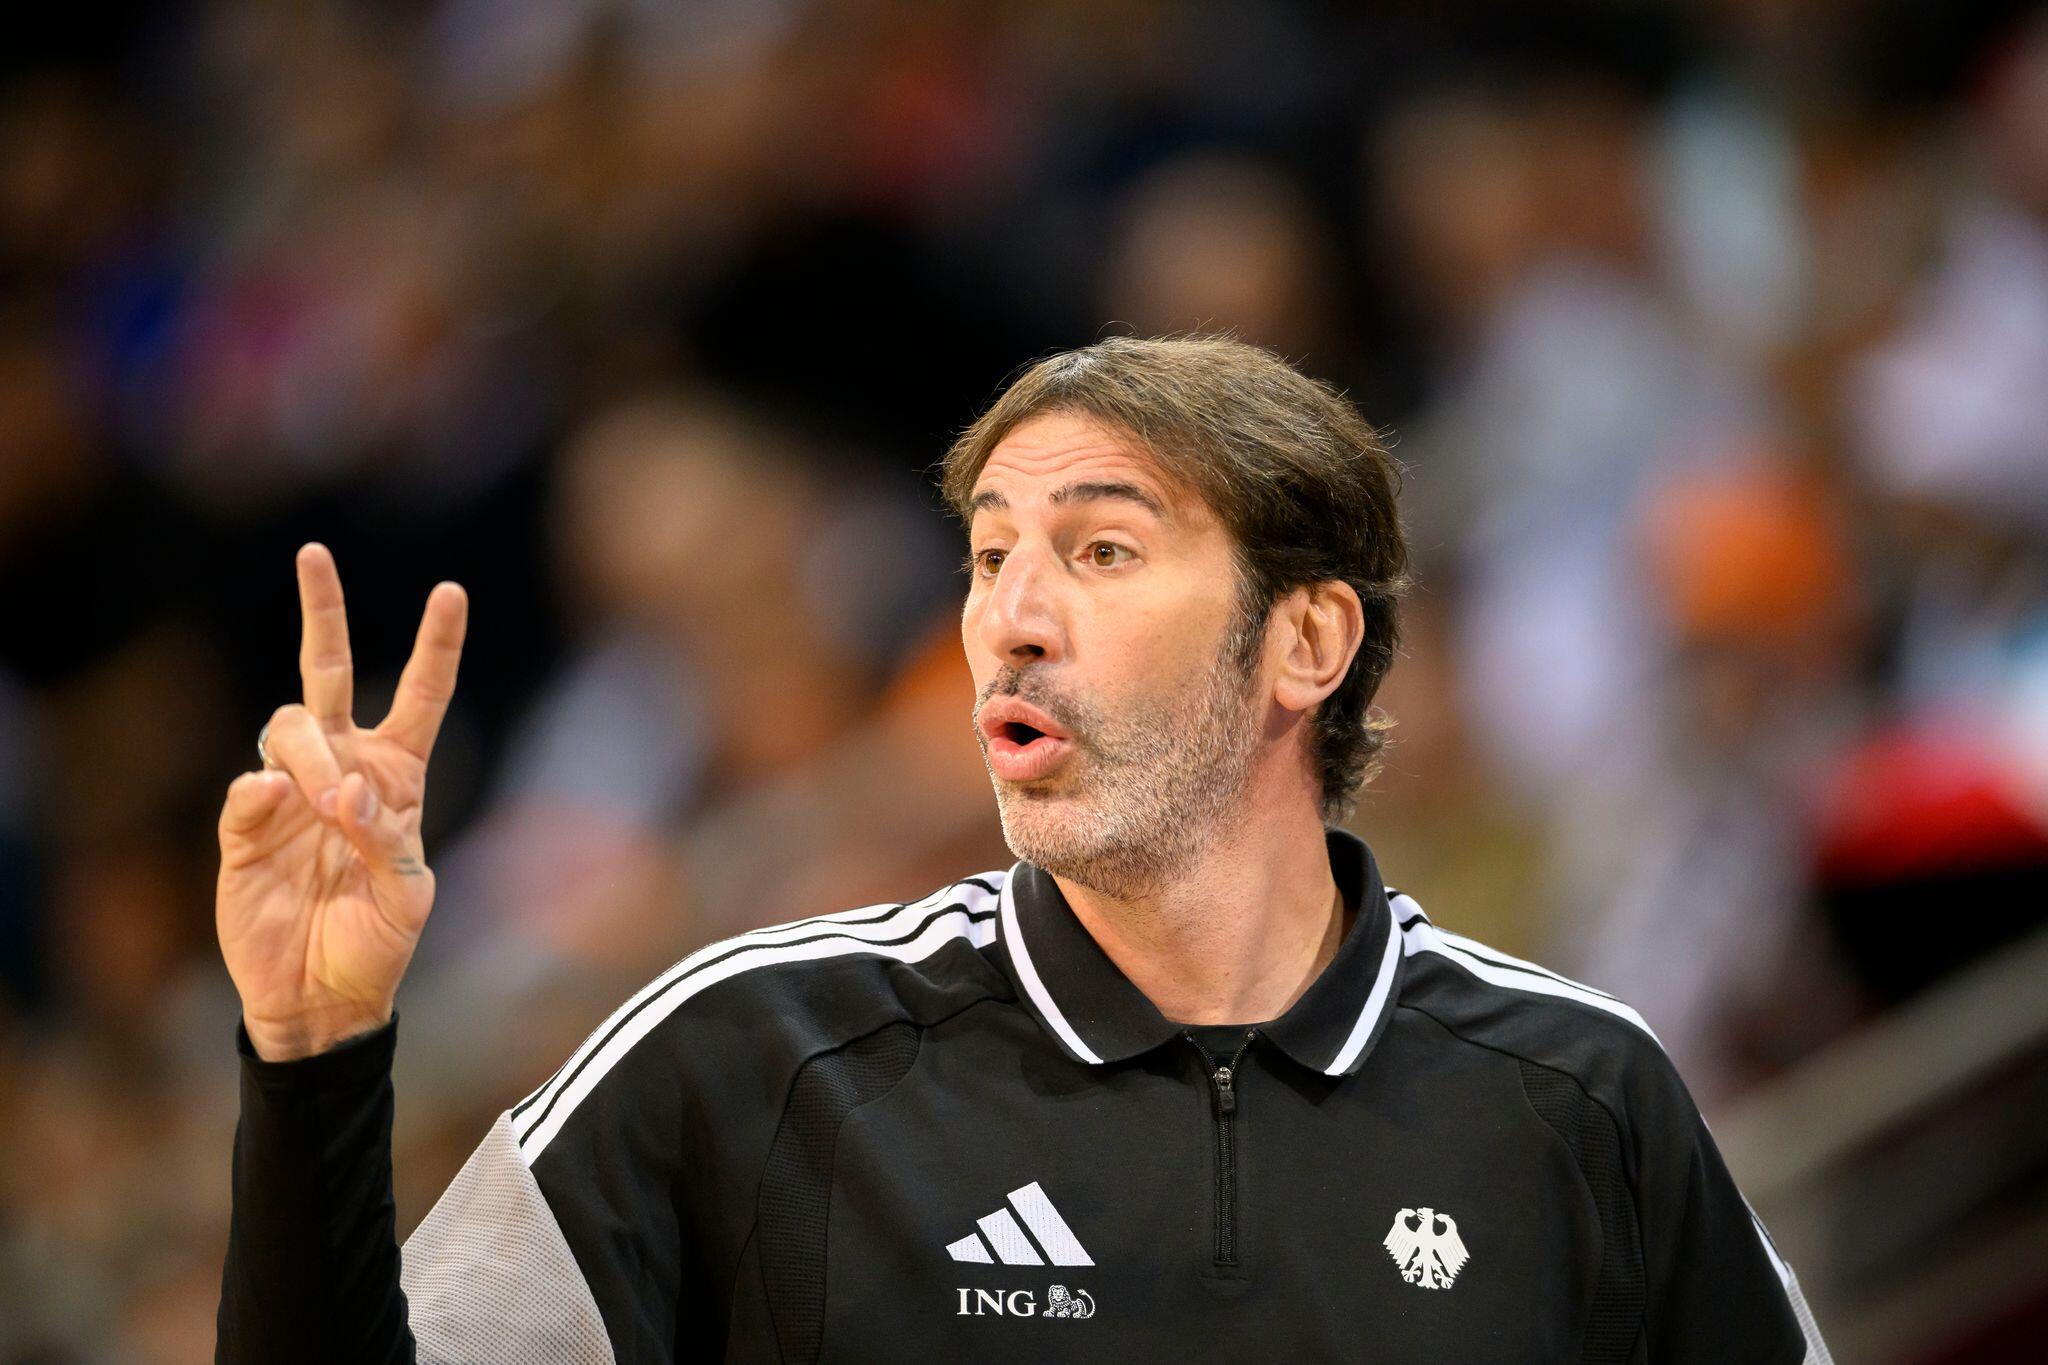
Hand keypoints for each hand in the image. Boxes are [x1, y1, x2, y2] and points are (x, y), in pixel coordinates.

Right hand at [216, 543, 468, 1060]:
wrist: (323, 997)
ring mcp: (289, 793)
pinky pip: (246, 789)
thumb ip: (385, 840)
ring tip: (328, 804)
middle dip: (322, 610)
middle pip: (327, 672)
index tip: (450, 590)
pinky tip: (278, 804)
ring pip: (289, 726)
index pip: (421, 695)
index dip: (436, 645)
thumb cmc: (377, 943)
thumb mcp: (407, 895)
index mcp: (397, 775)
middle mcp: (342, 768)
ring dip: (312, 753)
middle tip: (315, 554)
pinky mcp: (245, 828)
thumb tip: (341, 793)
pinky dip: (261, 791)